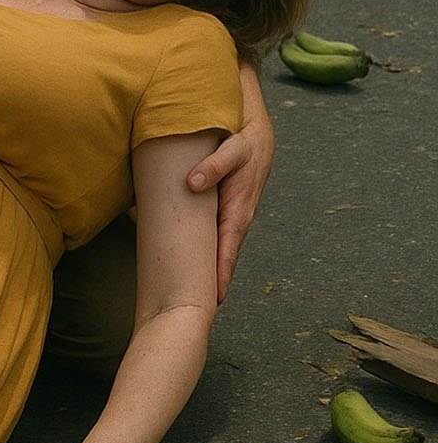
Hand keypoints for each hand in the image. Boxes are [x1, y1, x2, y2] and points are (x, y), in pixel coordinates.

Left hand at [185, 110, 274, 300]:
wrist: (256, 136)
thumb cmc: (244, 144)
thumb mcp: (232, 151)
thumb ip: (213, 166)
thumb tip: (191, 183)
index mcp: (239, 210)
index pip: (228, 249)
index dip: (221, 273)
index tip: (215, 297)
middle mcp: (236, 218)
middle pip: (222, 255)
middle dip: (212, 281)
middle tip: (196, 306)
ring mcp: (230, 215)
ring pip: (216, 246)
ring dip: (206, 267)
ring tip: (190, 291)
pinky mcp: (222, 209)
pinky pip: (212, 233)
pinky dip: (202, 247)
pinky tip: (186, 255)